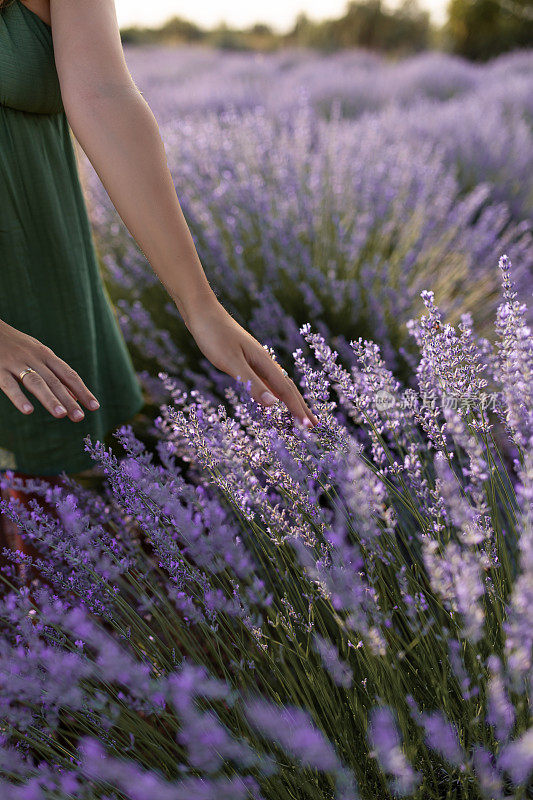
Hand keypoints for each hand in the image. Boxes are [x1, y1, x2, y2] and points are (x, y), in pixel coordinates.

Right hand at [0, 320, 100, 420]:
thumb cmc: (16, 346)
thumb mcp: (39, 355)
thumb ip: (56, 376)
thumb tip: (76, 397)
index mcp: (46, 355)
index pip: (69, 375)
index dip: (82, 390)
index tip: (94, 406)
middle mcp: (34, 358)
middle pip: (55, 381)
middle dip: (68, 400)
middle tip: (79, 417)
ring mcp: (16, 363)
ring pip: (36, 382)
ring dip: (49, 398)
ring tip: (61, 415)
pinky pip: (9, 385)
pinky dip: (19, 398)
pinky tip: (28, 410)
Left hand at [183, 299, 318, 427]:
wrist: (202, 312)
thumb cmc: (214, 335)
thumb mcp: (230, 362)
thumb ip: (251, 383)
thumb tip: (273, 404)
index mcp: (264, 362)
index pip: (285, 391)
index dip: (297, 409)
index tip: (309, 427)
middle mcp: (264, 361)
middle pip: (288, 388)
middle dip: (301, 407)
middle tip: (314, 425)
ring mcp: (255, 360)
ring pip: (278, 384)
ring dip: (290, 400)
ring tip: (299, 414)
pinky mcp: (246, 359)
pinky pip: (267, 380)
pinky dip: (274, 393)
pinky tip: (272, 398)